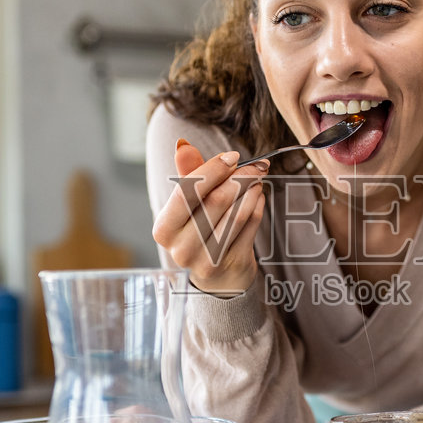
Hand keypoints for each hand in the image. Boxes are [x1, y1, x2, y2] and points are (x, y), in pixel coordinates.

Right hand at [152, 139, 268, 295]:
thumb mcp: (189, 204)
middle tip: (254, 166)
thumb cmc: (200, 230)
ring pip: (237, 214)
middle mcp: (181, 249)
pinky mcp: (232, 265)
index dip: (212, 170)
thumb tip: (183, 144)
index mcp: (164, 229)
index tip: (233, 156)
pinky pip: (250, 226)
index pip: (187, 192)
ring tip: (257, 178)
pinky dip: (258, 206)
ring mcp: (207, 261)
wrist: (217, 278)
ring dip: (252, 190)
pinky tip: (258, 196)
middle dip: (239, 178)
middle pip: (216, 201)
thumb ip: (188, 174)